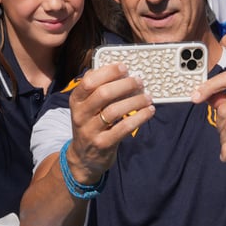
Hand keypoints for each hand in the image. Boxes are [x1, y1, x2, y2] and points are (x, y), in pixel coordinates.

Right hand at [67, 63, 154, 183]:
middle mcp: (80, 115)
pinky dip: (139, 118)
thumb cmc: (90, 125)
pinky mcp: (103, 144)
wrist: (83, 158)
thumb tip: (115, 69)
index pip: (89, 81)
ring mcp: (90, 130)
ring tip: (147, 97)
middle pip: (103, 94)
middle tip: (139, 81)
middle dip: (124, 85)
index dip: (108, 72)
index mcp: (76, 101)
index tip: (124, 67)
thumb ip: (97, 88)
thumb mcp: (86, 106)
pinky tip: (148, 111)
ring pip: (114, 111)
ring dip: (134, 101)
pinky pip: (123, 128)